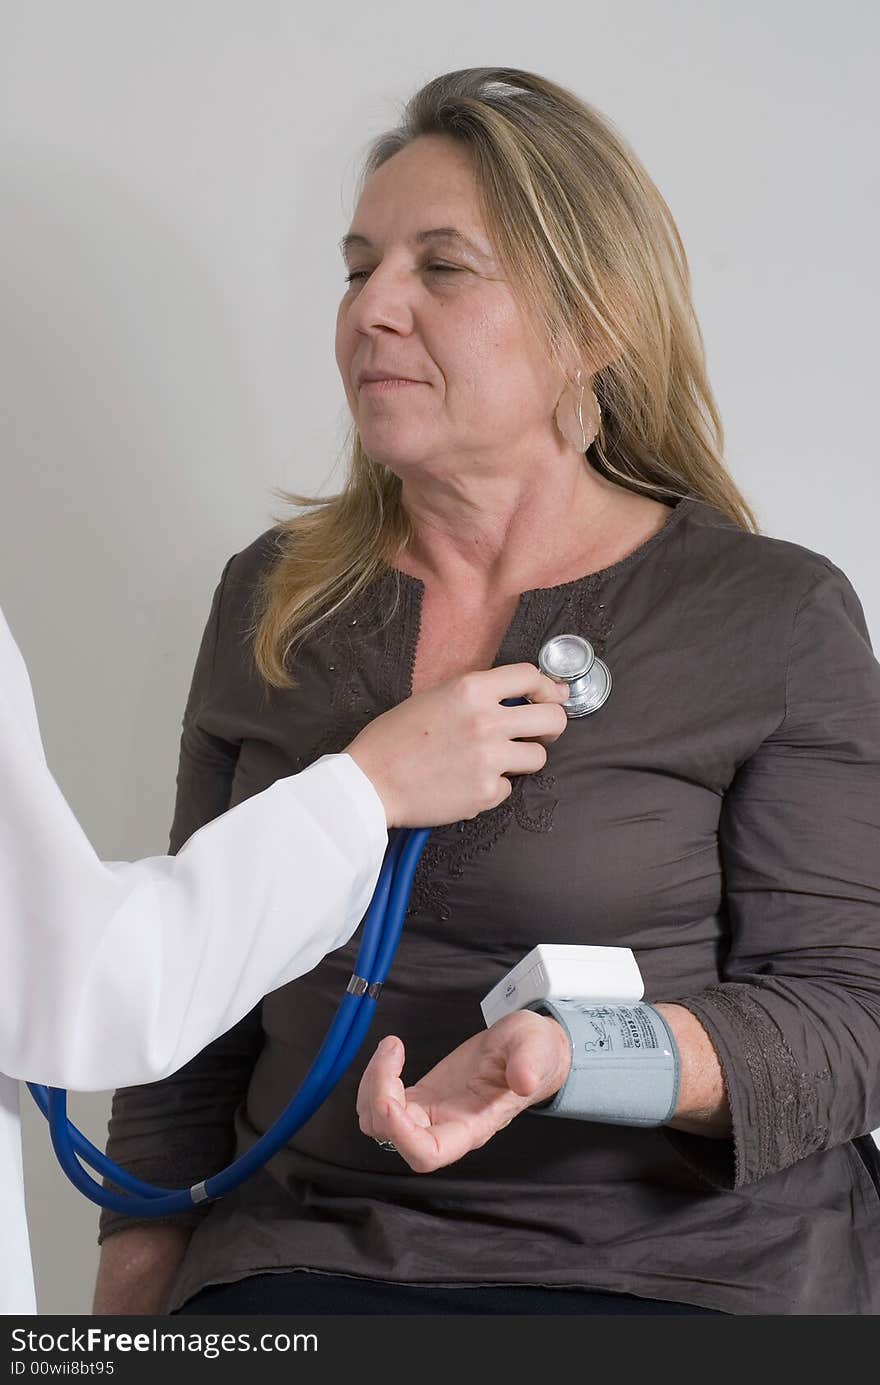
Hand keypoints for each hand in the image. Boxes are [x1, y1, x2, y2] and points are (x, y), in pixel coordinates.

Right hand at [344, 664, 568, 827]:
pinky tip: (466, 783)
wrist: (370, 782)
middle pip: (552, 718)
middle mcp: (486, 721)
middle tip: (536, 733)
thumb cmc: (395, 739)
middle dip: (550, 725)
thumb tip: (523, 696)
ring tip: (492, 761)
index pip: (530, 677)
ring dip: (522, 759)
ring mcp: (489, 759)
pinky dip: (493, 787)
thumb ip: (478, 694)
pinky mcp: (486, 792)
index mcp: (471, 690)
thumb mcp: (435, 697)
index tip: (547, 698)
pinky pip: (509, 787)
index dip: (545, 688)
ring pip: (538, 756)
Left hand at [356, 1011, 571, 1171]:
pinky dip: (376, 1079)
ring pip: (379, 1122)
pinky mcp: (420, 1098)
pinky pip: (382, 1102)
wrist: (528, 1049)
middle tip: (391, 1054)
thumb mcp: (536, 1048)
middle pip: (393, 1137)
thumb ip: (529, 1064)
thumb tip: (524, 1081)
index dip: (401, 1134)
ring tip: (391, 1049)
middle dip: (379, 1098)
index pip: (427, 1153)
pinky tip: (393, 1051)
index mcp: (473, 1126)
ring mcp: (429, 1114)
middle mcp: (446, 1127)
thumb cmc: (534, 1053)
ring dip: (371, 1087)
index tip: (391, 1098)